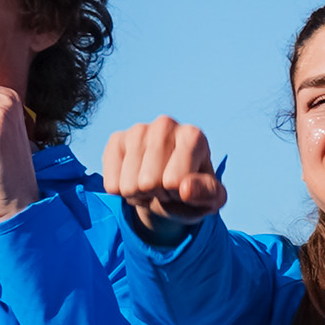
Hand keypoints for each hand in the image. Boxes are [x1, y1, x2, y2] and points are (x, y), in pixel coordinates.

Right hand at [101, 117, 226, 228]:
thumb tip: (185, 189)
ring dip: (141, 196)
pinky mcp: (116, 140)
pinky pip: (112, 184)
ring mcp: (138, 130)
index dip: (179, 195)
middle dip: (159, 195)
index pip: (174, 182)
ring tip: (153, 186)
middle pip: (148, 183)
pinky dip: (123, 192)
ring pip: (129, 185)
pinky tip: (135, 180)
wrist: (169, 188)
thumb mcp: (212, 199)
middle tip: (167, 188)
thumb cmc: (194, 191)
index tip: (186, 187)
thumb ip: (208, 194)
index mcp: (194, 136)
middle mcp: (165, 125)